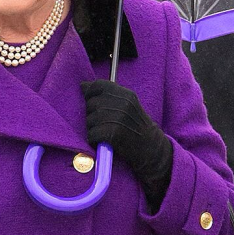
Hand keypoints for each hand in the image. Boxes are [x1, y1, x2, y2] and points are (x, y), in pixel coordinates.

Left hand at [81, 79, 172, 207]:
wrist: (151, 149)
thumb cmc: (136, 127)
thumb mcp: (127, 106)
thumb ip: (106, 95)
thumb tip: (82, 85)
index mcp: (126, 94)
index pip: (98, 85)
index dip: (90, 93)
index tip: (93, 102)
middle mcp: (123, 104)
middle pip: (91, 104)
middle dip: (92, 115)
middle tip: (104, 125)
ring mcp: (118, 118)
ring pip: (89, 120)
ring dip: (93, 129)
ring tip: (106, 133)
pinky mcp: (113, 134)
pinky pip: (91, 134)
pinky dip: (94, 141)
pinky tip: (104, 142)